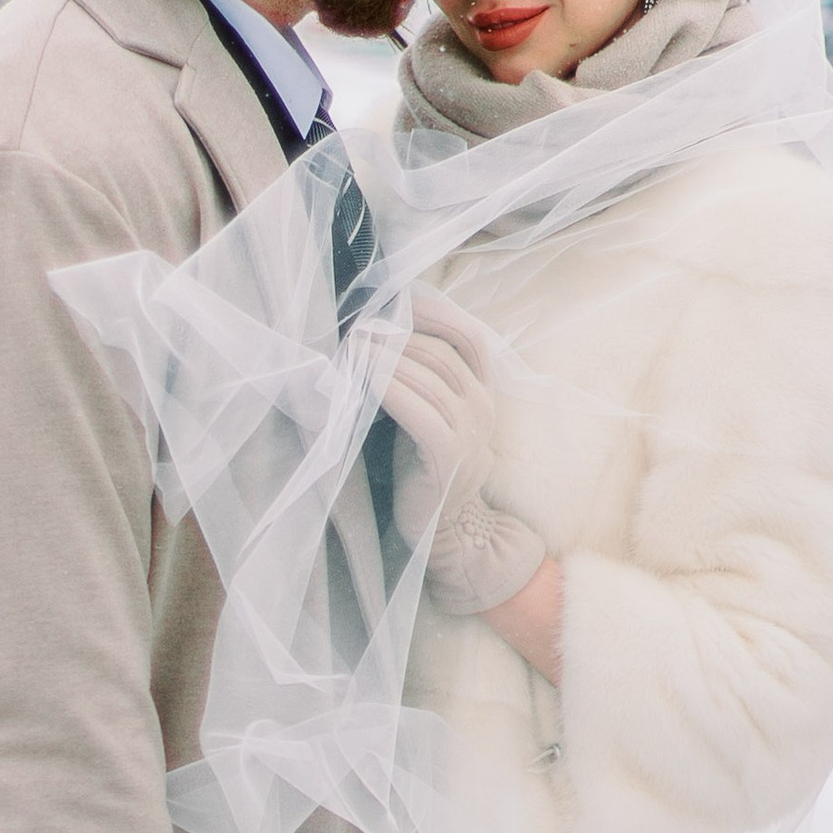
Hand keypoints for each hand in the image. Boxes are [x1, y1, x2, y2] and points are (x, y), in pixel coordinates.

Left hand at [379, 285, 545, 614]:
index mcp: (481, 393)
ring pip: (429, 376)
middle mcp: (482, 408)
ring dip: (385, 356)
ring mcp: (469, 432)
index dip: (433, 312)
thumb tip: (373, 336)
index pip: (467, 335)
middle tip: (354, 327)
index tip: (393, 299)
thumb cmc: (423, 471)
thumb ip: (416, 379)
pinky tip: (362, 376)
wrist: (445, 532)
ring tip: (350, 346)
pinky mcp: (448, 455)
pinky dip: (388, 387)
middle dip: (396, 334)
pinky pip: (418, 409)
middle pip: (441, 351)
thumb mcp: (426, 415)